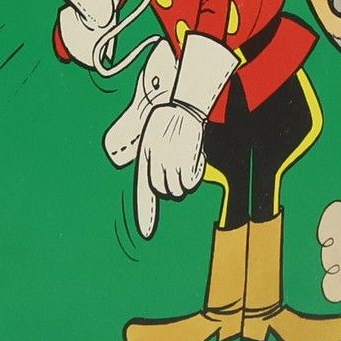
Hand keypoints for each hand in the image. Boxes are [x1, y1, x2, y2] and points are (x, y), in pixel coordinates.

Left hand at [134, 103, 205, 239]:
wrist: (184, 107)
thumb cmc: (170, 120)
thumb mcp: (153, 139)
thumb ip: (154, 162)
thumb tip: (162, 185)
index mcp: (145, 157)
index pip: (143, 189)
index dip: (146, 212)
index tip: (146, 232)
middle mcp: (154, 163)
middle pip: (164, 191)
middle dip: (172, 186)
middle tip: (180, 169)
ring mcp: (169, 163)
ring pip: (178, 189)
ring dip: (185, 180)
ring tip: (188, 161)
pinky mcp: (184, 161)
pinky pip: (191, 181)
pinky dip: (196, 173)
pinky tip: (197, 158)